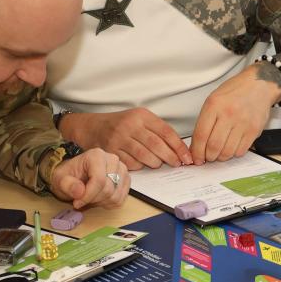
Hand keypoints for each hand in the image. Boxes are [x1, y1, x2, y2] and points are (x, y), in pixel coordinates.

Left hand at [49, 147, 130, 209]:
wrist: (75, 176)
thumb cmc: (69, 176)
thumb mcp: (60, 179)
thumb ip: (67, 185)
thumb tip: (80, 192)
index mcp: (97, 155)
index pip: (99, 180)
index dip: (88, 195)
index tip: (77, 202)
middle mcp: (113, 160)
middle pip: (108, 189)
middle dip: (93, 199)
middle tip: (82, 199)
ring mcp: (122, 171)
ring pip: (115, 197)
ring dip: (101, 202)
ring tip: (90, 197)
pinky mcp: (126, 181)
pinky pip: (120, 200)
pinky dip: (108, 204)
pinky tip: (99, 198)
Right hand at [62, 108, 190, 169]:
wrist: (93, 127)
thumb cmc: (122, 124)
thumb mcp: (140, 119)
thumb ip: (158, 130)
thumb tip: (180, 150)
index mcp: (141, 115)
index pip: (166, 131)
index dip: (179, 146)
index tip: (187, 157)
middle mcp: (130, 125)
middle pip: (156, 145)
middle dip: (170, 157)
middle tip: (177, 164)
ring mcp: (119, 138)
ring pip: (145, 156)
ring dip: (156, 163)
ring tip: (159, 163)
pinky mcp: (111, 151)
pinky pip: (132, 163)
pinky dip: (140, 166)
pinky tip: (142, 164)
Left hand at [191, 65, 280, 162]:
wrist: (259, 85)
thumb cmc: (235, 91)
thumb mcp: (214, 99)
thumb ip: (205, 120)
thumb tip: (198, 144)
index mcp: (214, 105)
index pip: (201, 135)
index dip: (196, 151)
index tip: (196, 157)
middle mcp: (229, 113)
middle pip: (214, 146)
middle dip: (208, 157)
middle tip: (207, 157)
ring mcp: (243, 123)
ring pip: (227, 152)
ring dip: (221, 157)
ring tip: (219, 154)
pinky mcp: (254, 130)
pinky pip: (241, 150)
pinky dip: (233, 154)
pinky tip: (231, 148)